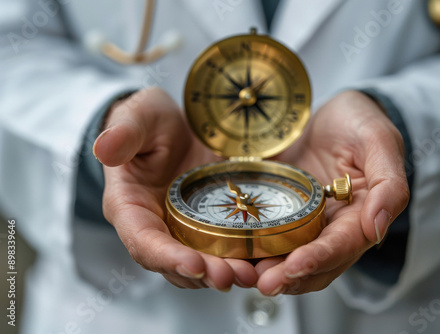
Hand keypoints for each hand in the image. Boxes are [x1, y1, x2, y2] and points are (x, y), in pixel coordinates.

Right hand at [93, 88, 257, 290]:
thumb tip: (103, 148)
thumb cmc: (150, 122)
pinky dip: (241, 258)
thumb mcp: (138, 118)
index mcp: (131, 207)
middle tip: (230, 277)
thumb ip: (124, 133)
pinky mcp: (209, 226)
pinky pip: (223, 249)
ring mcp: (184, 229)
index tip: (194, 265)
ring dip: (224, 273)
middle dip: (202, 274)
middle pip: (175, 263)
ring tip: (250, 275)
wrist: (176, 125)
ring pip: (201, 263)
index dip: (167, 258)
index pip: (143, 242)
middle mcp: (156, 226)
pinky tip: (262, 261)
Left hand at [255, 90, 409, 295]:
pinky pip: (267, 237)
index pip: (343, 245)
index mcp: (360, 215)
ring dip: (269, 270)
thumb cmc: (359, 123)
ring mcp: (305, 222)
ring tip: (244, 275)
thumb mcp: (379, 140)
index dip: (320, 258)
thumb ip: (388, 183)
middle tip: (264, 282)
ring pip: (289, 258)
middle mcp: (332, 226)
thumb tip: (378, 228)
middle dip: (290, 276)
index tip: (295, 265)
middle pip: (314, 264)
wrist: (330, 114)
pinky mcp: (281, 213)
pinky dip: (253, 249)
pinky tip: (233, 253)